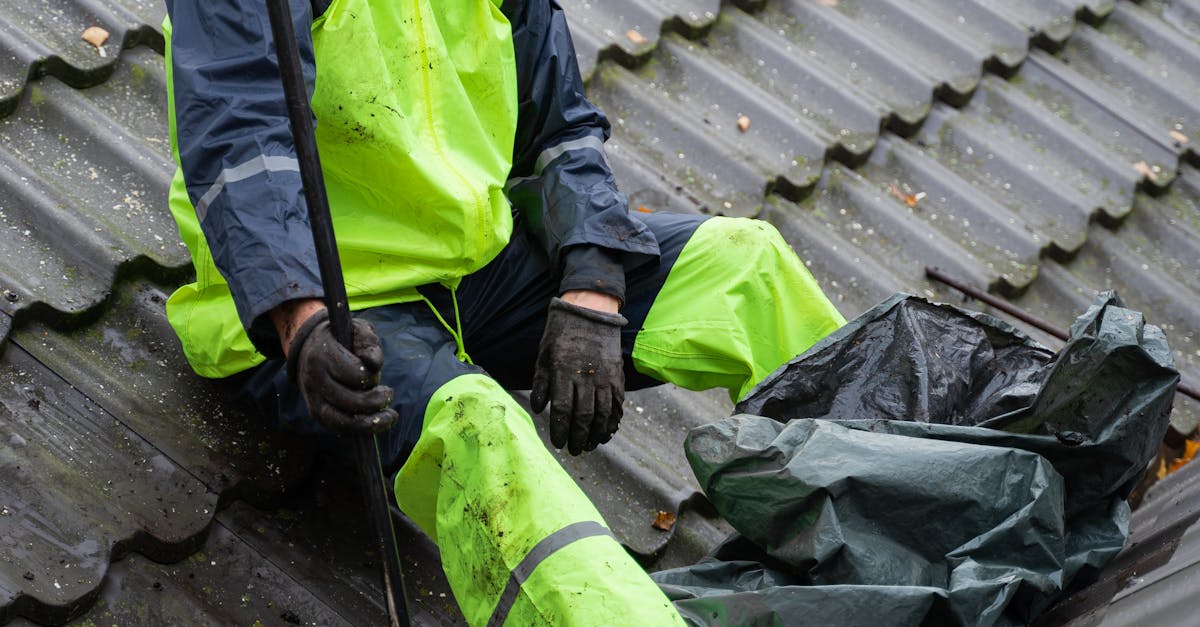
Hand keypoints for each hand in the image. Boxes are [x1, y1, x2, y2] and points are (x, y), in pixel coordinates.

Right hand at [286, 308, 398, 434]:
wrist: (308, 348)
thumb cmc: (341, 338)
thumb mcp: (355, 329)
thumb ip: (368, 342)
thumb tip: (374, 364)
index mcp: (322, 355)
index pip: (354, 374)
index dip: (371, 377)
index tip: (376, 371)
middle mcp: (314, 379)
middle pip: (349, 400)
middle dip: (375, 401)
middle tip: (388, 394)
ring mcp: (313, 399)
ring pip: (342, 421)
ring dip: (371, 422)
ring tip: (390, 416)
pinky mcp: (316, 412)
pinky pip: (338, 428)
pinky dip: (359, 431)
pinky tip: (376, 424)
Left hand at [530, 295, 626, 454]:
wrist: (590, 311)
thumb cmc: (561, 334)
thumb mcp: (543, 355)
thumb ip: (541, 383)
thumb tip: (539, 409)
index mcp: (563, 371)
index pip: (561, 410)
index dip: (559, 430)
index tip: (557, 442)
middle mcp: (586, 376)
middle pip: (583, 416)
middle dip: (578, 438)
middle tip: (573, 450)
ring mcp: (605, 376)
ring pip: (602, 414)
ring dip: (596, 434)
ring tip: (589, 446)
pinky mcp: (617, 375)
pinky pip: (617, 404)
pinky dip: (613, 421)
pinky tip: (607, 432)